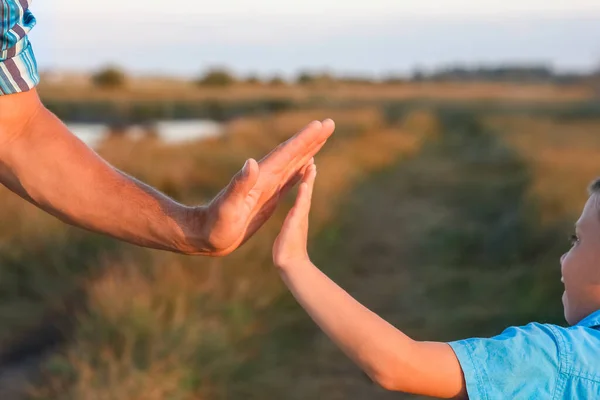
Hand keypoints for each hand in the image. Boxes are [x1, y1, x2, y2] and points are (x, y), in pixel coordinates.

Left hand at [197, 119, 332, 256]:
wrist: (205, 235)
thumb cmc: (215, 224)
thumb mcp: (227, 206)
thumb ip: (239, 184)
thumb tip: (252, 162)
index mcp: (261, 177)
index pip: (287, 153)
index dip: (305, 139)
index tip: (322, 124)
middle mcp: (265, 178)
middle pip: (293, 153)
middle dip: (312, 138)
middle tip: (330, 124)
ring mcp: (266, 187)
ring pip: (293, 164)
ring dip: (308, 150)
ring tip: (322, 138)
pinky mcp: (267, 198)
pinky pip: (289, 180)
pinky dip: (300, 170)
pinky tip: (307, 166)